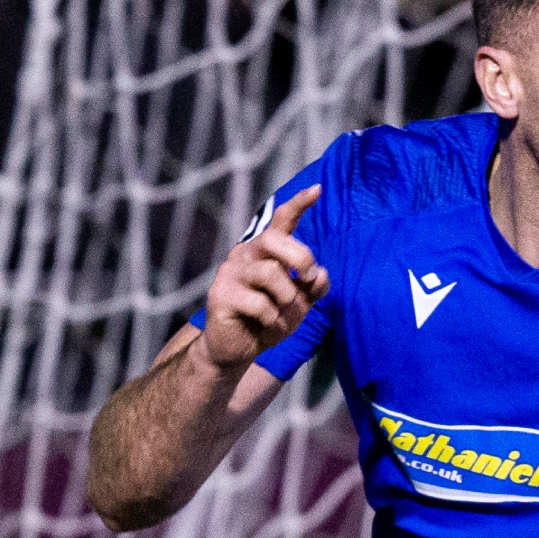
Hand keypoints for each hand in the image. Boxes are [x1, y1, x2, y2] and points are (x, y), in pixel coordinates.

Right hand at [201, 185, 326, 369]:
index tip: (318, 189)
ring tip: (282, 315)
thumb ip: (313, 284)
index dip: (298, 204)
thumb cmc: (271, 318)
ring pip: (271, 274)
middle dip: (300, 259)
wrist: (238, 348)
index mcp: (267, 250)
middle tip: (307, 279)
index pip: (282, 220)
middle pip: (276, 240)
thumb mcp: (300, 301)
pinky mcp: (220, 294)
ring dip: (287, 300)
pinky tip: (266, 326)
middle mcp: (246, 254)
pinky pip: (260, 304)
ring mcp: (230, 272)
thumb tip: (319, 273)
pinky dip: (273, 320)